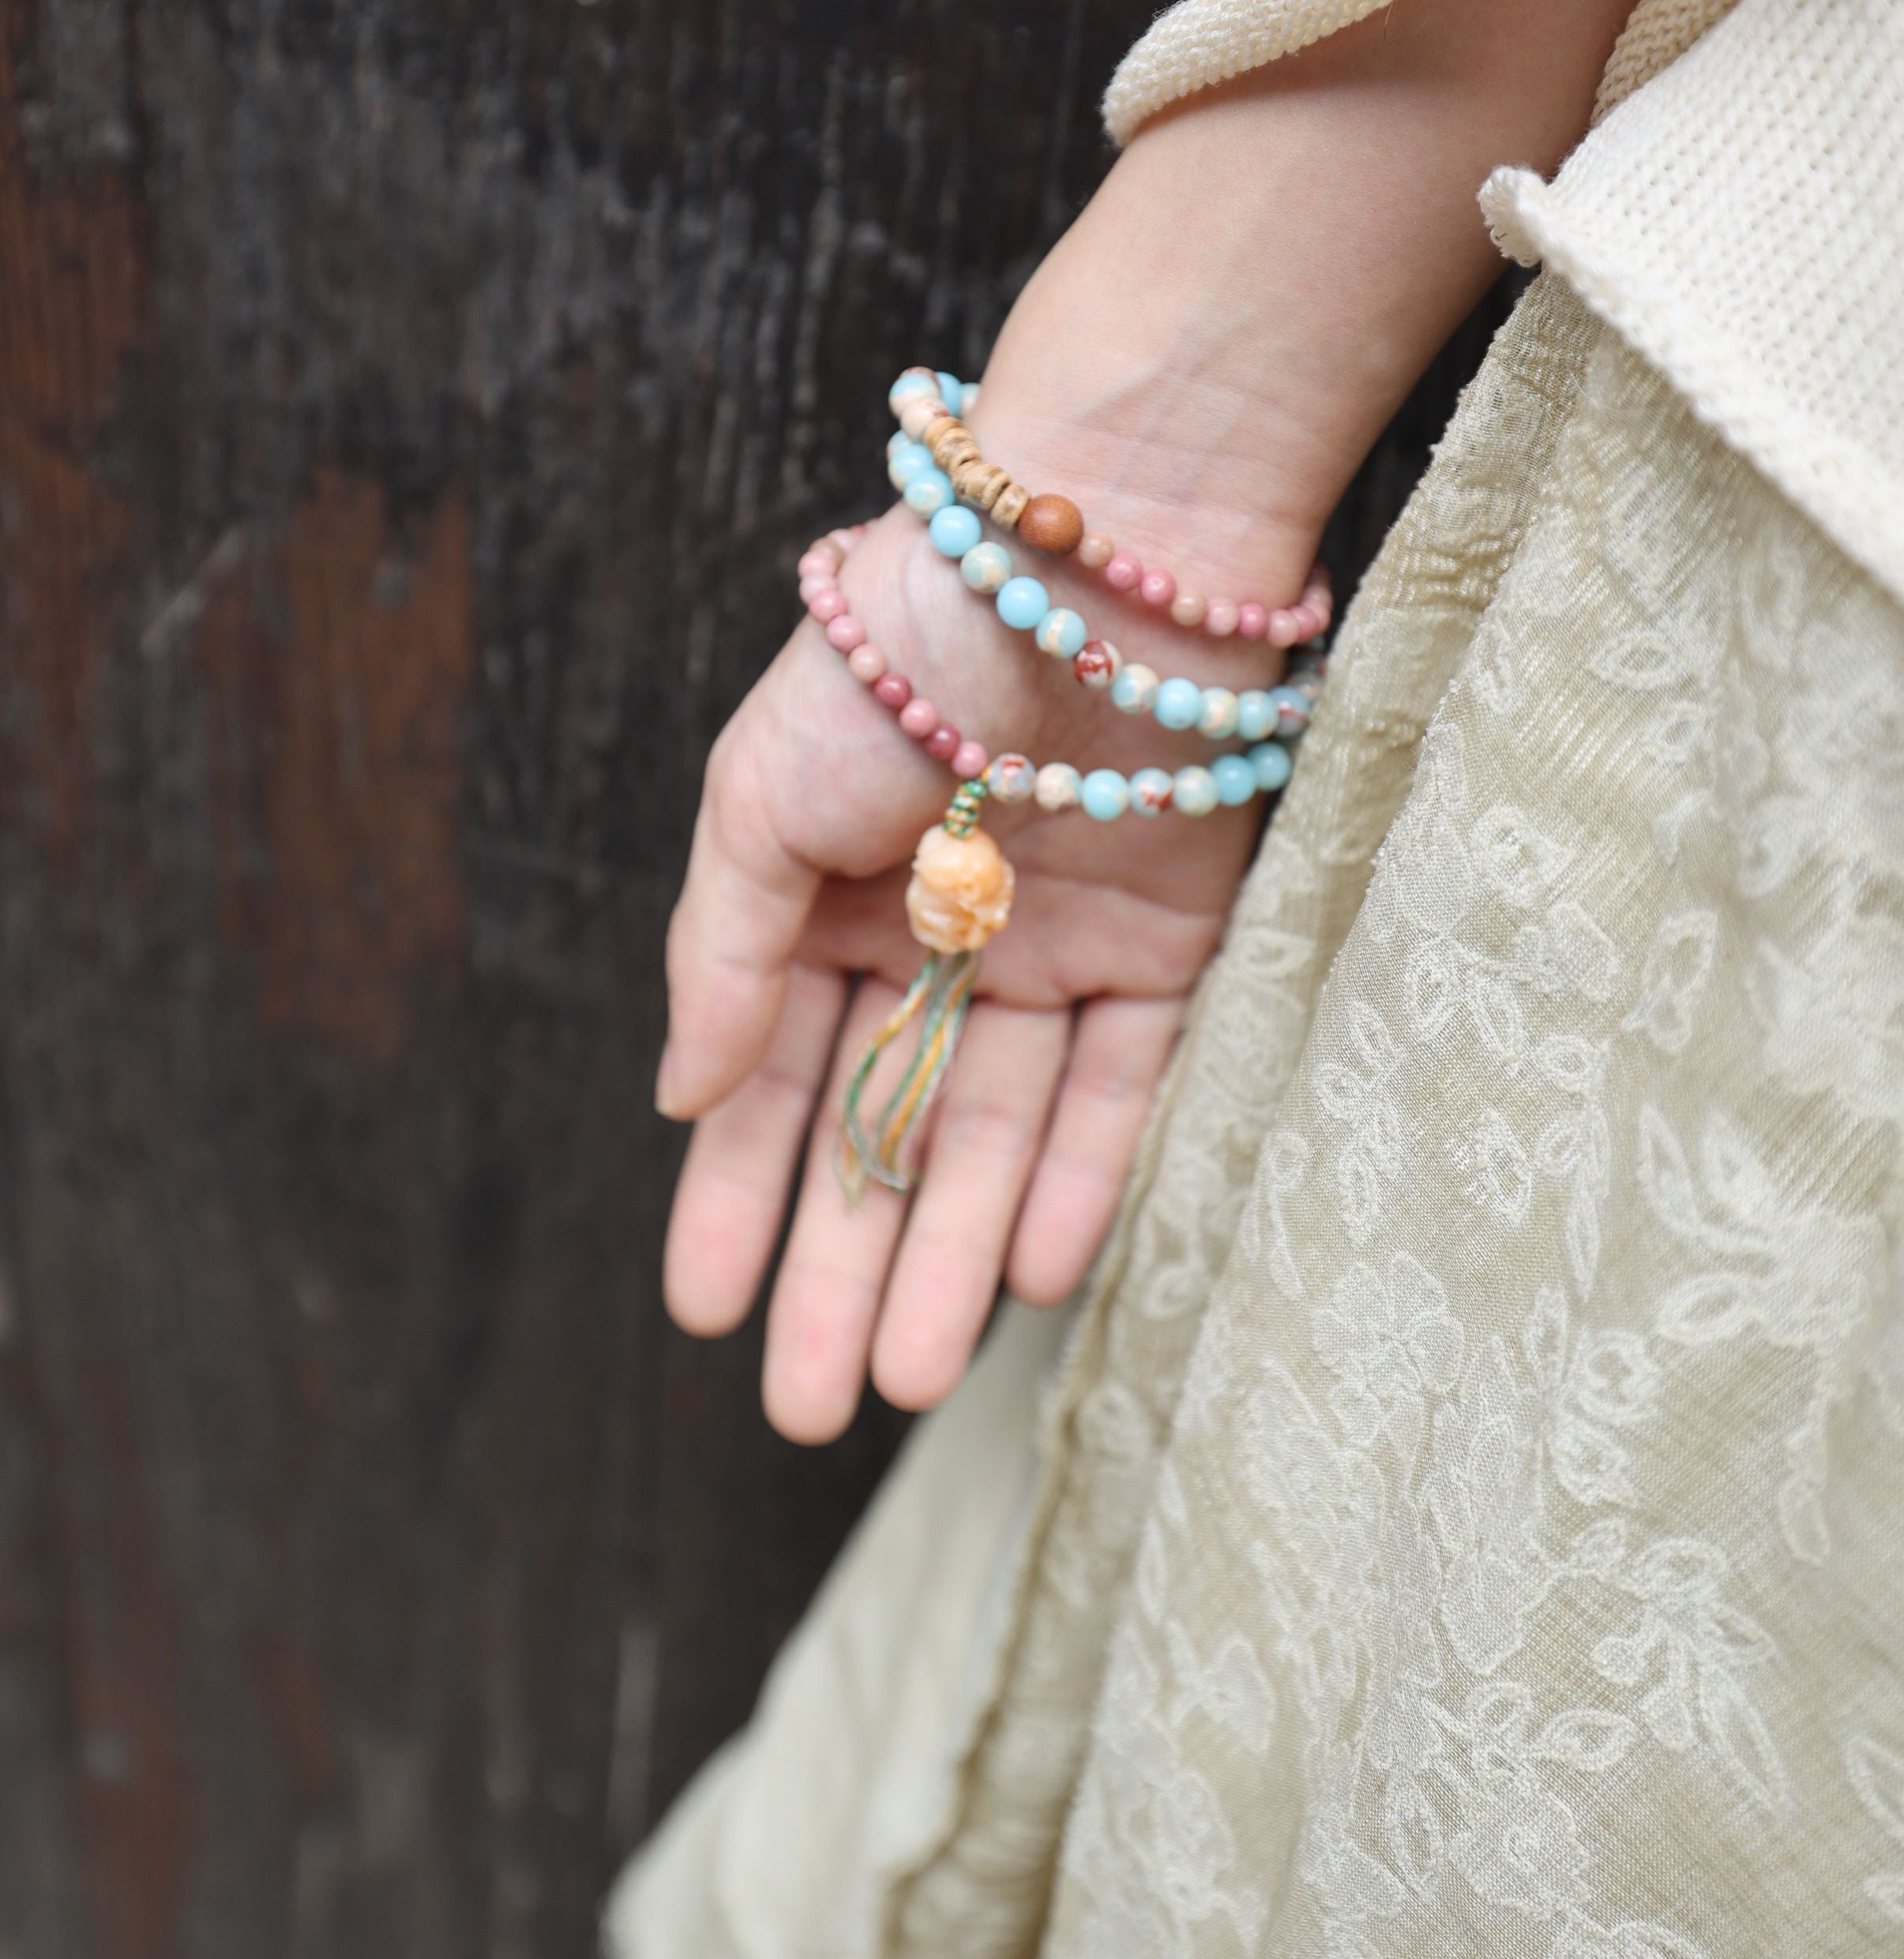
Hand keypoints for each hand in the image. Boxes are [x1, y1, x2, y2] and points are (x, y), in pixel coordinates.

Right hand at [655, 496, 1293, 1443]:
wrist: (1084, 551)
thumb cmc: (898, 653)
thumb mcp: (760, 792)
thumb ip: (724, 947)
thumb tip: (680, 1098)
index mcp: (831, 906)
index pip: (779, 1085)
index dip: (737, 1199)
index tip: (704, 1310)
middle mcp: (943, 943)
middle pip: (890, 1136)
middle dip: (847, 1269)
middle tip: (810, 1407)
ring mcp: (1056, 950)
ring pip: (1000, 1131)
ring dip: (958, 1252)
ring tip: (916, 1380)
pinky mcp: (1169, 942)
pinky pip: (1123, 1082)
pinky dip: (1083, 1172)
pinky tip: (1037, 1271)